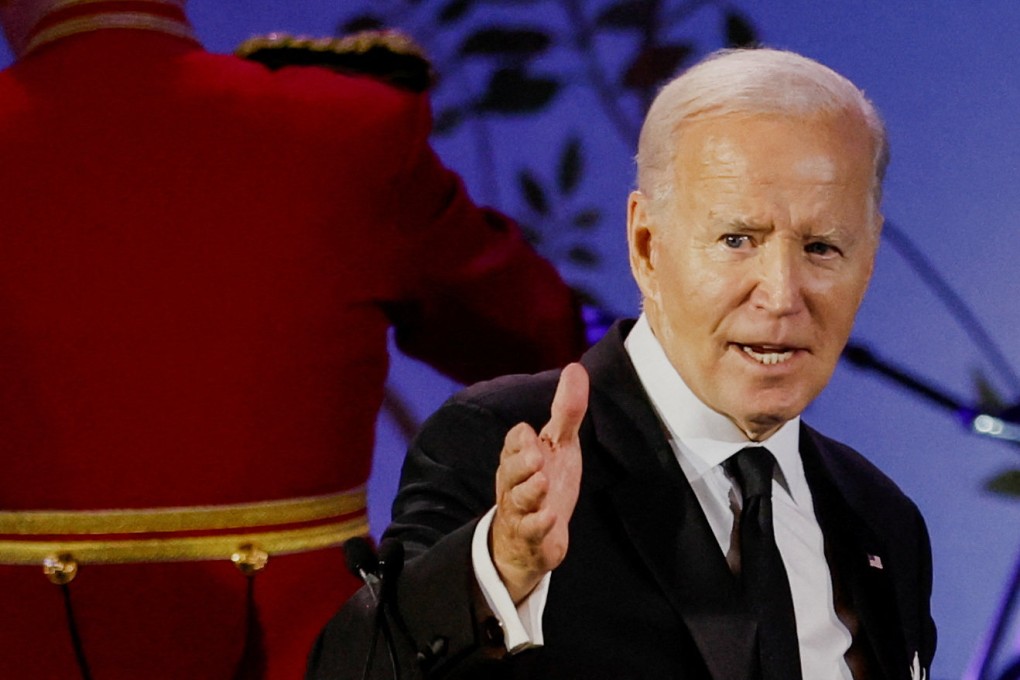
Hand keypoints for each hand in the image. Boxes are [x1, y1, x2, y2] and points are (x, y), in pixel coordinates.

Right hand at [490, 362, 587, 602]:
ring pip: (518, 499)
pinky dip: (539, 525)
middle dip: (521, 462)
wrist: (531, 539)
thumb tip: (575, 367)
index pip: (514, 441)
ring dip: (529, 491)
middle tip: (536, 457)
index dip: (520, 439)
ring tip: (542, 482)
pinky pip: (530, 531)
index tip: (531, 434)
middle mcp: (515, 482)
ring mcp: (521, 510)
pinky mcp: (530, 537)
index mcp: (520, 456)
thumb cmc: (545, 482)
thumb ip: (567, 409)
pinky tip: (551, 517)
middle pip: (511, 469)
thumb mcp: (559, 445)